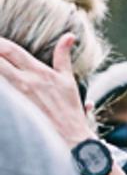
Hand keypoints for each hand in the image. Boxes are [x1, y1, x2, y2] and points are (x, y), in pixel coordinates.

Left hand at [0, 34, 94, 148]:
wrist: (71, 138)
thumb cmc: (70, 110)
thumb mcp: (68, 80)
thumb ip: (63, 56)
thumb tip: (69, 36)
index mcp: (38, 71)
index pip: (10, 50)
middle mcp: (26, 81)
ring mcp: (18, 96)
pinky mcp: (17, 109)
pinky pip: (2, 96)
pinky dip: (0, 90)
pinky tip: (0, 89)